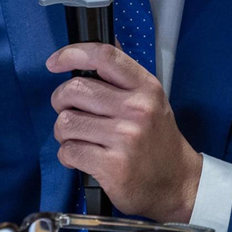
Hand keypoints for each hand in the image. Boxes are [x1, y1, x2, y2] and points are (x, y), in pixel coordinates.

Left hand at [46, 43, 202, 221]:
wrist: (177, 183)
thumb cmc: (158, 140)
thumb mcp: (151, 100)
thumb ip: (124, 75)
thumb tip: (100, 47)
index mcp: (146, 88)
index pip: (104, 56)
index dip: (72, 54)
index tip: (54, 62)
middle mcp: (137, 109)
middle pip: (74, 90)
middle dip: (61, 100)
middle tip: (69, 111)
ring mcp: (125, 138)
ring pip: (66, 122)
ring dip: (63, 131)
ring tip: (77, 136)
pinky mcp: (112, 166)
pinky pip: (69, 151)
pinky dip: (67, 155)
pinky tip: (80, 157)